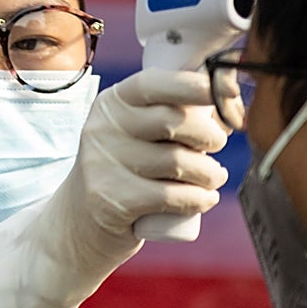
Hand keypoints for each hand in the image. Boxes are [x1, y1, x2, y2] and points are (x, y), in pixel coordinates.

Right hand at [0, 68, 229, 307]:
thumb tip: (228, 104)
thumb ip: (169, 115)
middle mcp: (103, 129)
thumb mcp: (134, 135)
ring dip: (210, 172)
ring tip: (214, 177)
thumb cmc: (124, 172)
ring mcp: (104, 165)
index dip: (195, 86)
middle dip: (210, 134)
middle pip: (173, 121)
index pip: (155, 83)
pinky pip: (172, 195)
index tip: (227, 95)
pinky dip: (200, 198)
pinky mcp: (113, 201)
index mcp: (111, 104)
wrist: (78, 224)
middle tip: (218, 146)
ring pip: (178, 161)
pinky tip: (206, 198)